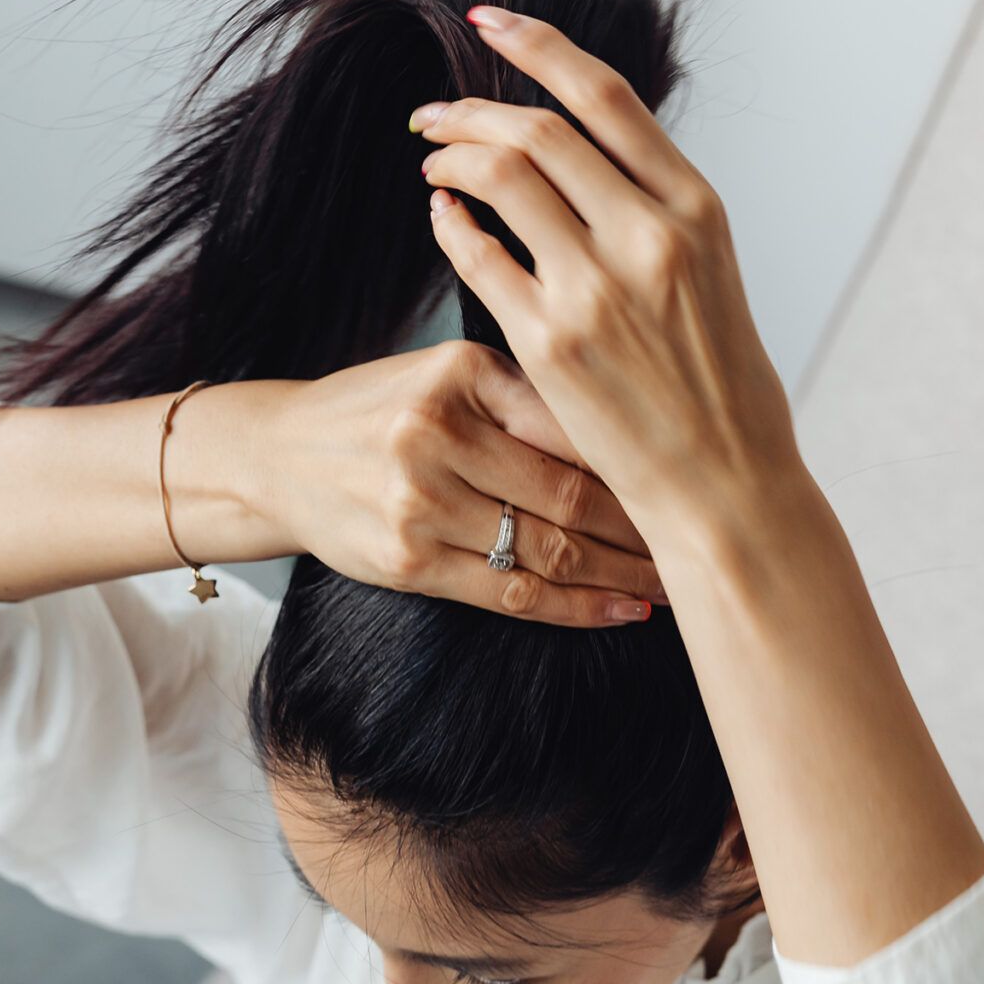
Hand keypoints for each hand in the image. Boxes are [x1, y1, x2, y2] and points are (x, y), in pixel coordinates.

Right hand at [251, 338, 666, 626]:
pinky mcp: (407, 561)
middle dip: (646, 526)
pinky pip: (510, 592)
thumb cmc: (378, 410)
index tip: (695, 476)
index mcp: (460, 374)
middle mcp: (436, 434)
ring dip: (621, 574)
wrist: (278, 456)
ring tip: (673, 582)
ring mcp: (418, 502)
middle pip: (570, 491)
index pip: (574, 422)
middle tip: (705, 536)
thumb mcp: (445, 373)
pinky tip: (619, 609)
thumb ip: (524, 394)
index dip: (641, 458)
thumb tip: (635, 430)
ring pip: (548, 549)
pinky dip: (574, 606)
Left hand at [413, 5, 805, 561]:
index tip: (488, 25)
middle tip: (433, 115)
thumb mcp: (714, 274)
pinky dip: (452, 222)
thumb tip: (594, 167)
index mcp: (698, 207)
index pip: (606, 97)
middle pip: (539, 129)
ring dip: (454, 155)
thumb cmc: (723, 388)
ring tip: (431, 160)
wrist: (726, 484)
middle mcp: (649, 234)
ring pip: (503, 176)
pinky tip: (442, 214)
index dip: (538, 47)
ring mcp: (596, 287)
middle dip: (472, 109)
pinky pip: (479, 255)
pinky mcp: (548, 341)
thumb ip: (658, 213)